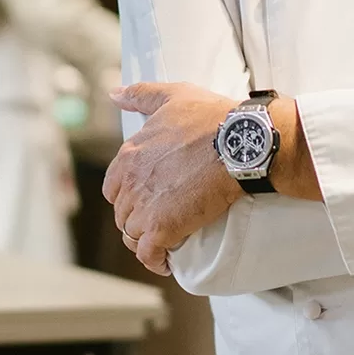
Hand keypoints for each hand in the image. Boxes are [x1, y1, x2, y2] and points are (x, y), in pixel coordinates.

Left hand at [102, 82, 241, 275]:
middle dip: (137, 219)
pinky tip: (166, 262)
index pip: (114, 186)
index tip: (147, 198)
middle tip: (159, 222)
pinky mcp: (164, 228)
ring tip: (164, 243)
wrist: (239, 144)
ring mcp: (145, 207)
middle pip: (123, 212)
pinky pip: (149, 254)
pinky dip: (155, 260)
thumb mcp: (172, 95)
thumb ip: (141, 94)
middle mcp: (131, 182)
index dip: (129, 195)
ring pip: (132, 235)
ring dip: (145, 241)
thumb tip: (114, 93)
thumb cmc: (211, 118)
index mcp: (130, 155)